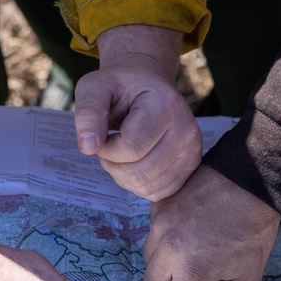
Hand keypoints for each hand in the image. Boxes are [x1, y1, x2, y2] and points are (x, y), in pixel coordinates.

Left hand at [73, 25, 201, 201]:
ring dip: (124, 177)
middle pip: (140, 172)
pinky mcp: (192, 166)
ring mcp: (193, 150)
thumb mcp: (94, 88)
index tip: (102, 133)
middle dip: (113, 165)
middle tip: (110, 145)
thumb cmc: (118, 87)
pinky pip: (159, 193)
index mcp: (166, 104)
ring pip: (147, 186)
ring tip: (122, 152)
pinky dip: (139, 184)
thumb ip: (87, 113)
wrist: (146, 87)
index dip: (106, 149)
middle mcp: (187, 129)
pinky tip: (135, 162)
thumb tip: (88, 147)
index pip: (130, 149)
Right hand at [126, 165, 280, 280]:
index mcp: (194, 273)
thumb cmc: (253, 233)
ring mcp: (159, 226)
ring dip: (165, 263)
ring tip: (194, 246)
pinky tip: (189, 227)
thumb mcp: (246, 277)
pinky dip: (165, 238)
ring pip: (149, 261)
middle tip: (195, 275)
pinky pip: (150, 235)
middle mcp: (170, 250)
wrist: (251, 179)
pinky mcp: (156, 207)